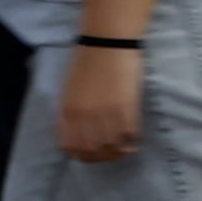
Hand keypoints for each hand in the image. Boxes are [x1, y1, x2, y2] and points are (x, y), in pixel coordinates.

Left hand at [56, 44, 146, 163]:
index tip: (91, 153)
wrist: (107, 44)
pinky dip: (133, 141)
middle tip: (112, 153)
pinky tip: (134, 137)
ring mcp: (106, 115)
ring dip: (120, 151)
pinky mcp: (126, 109)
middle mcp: (84, 118)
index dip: (82, 156)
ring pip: (112, 147)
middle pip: (92, 152)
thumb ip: (71, 114)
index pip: (71, 148)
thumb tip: (80, 132)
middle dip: (103, 157)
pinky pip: (130, 135)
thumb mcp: (69, 91)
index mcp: (67, 112)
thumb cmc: (87, 63)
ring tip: (125, 147)